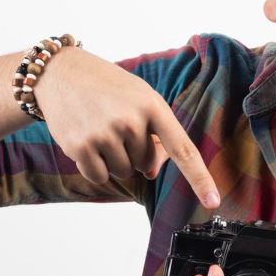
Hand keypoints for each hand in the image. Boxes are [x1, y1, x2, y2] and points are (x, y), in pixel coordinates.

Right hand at [32, 45, 220, 207]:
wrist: (62, 73)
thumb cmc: (108, 88)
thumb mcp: (140, 99)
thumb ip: (155, 133)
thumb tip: (151, 173)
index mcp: (153, 106)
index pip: (183, 150)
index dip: (200, 179)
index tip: (213, 201)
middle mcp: (130, 121)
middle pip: (146, 164)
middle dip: (135, 151)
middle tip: (118, 125)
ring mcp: (104, 134)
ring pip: (124, 171)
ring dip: (115, 159)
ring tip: (102, 129)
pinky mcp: (80, 146)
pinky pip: (100, 176)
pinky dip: (96, 166)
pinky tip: (88, 142)